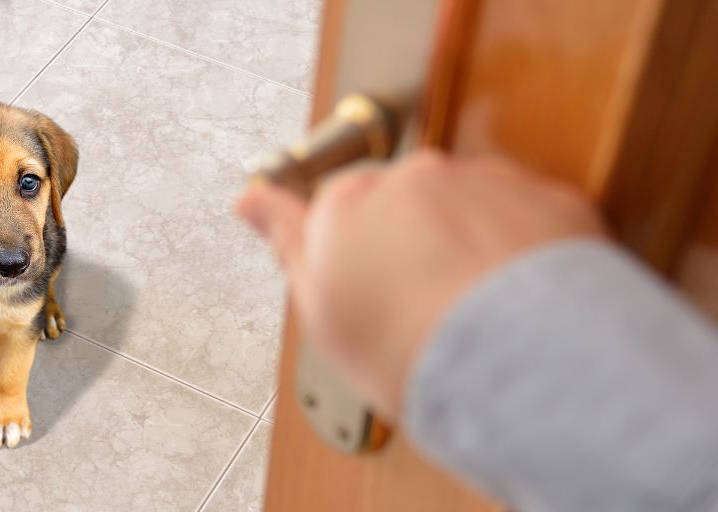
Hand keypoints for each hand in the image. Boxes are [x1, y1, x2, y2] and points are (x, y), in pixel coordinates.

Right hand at [235, 150, 604, 419]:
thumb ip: (287, 241)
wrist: (517, 360)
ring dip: (469, 243)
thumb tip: (250, 201)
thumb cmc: (413, 347)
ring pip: (467, 205)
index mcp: (345, 203)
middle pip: (404, 203)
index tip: (363, 272)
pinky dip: (523, 247)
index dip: (349, 248)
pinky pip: (527, 214)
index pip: (335, 207)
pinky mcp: (544, 196)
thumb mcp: (321, 309)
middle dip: (412, 241)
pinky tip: (517, 297)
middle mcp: (412, 178)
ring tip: (476, 308)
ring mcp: (480, 182)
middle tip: (422, 304)